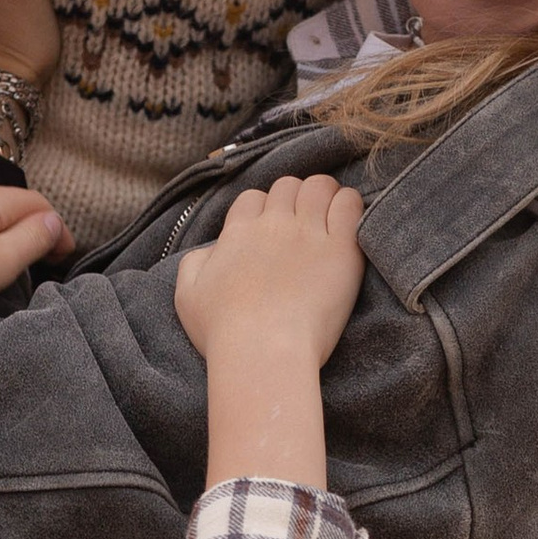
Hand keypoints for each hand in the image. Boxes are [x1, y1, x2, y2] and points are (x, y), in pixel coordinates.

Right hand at [176, 175, 366, 371]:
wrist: (263, 352)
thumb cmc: (224, 332)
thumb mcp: (188, 295)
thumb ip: (195, 263)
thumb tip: (211, 251)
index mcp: (238, 232)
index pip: (253, 198)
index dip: (262, 211)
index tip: (270, 233)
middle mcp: (273, 224)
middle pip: (287, 186)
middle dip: (294, 200)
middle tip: (302, 226)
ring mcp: (308, 233)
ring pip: (319, 186)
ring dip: (323, 196)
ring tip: (328, 218)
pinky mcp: (340, 249)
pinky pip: (349, 204)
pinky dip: (349, 205)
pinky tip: (347, 224)